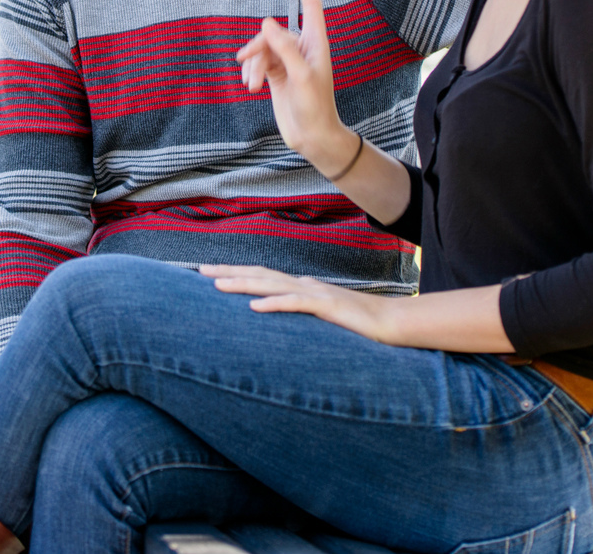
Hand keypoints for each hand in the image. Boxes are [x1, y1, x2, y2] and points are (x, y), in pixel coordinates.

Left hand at [200, 264, 399, 342]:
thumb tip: (288, 299)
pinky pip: (296, 303)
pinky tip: (255, 307)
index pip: (263, 276)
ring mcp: (316, 294)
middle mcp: (304, 285)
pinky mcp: (328, 307)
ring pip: (272, 285)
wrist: (391, 322)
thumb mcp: (325, 313)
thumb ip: (306, 306)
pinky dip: (275, 303)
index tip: (211, 274)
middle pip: (260, 274)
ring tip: (217, 284)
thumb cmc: (359, 321)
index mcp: (302, 287)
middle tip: (201, 270)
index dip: (237, 273)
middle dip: (230, 272)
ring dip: (244, 284)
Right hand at [235, 0, 359, 173]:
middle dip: (258, 50)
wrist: (312, 137)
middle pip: (272, 33)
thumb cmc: (315, 107)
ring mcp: (288, 60)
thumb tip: (266, 22)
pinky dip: (251, 72)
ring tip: (252, 86)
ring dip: (253, 66)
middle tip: (250, 71)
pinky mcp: (276, 73)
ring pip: (262, 49)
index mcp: (316, 43)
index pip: (310, 5)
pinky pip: (258, 63)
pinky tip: (250, 86)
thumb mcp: (301, 76)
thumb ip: (284, 48)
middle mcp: (302, 48)